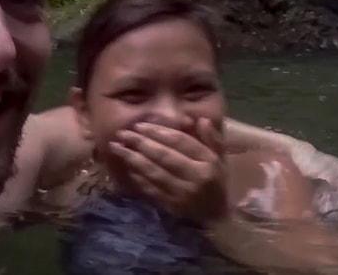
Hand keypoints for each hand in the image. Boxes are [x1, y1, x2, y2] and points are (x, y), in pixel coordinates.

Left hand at [109, 118, 227, 222]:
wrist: (217, 217)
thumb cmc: (217, 182)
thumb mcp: (220, 158)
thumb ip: (212, 138)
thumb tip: (200, 119)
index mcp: (208, 161)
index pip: (180, 141)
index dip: (158, 131)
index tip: (139, 125)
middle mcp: (196, 177)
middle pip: (164, 155)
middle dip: (140, 142)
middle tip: (122, 133)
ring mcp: (183, 193)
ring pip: (155, 172)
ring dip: (134, 159)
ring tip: (117, 147)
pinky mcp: (172, 207)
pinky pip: (151, 190)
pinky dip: (138, 178)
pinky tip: (128, 168)